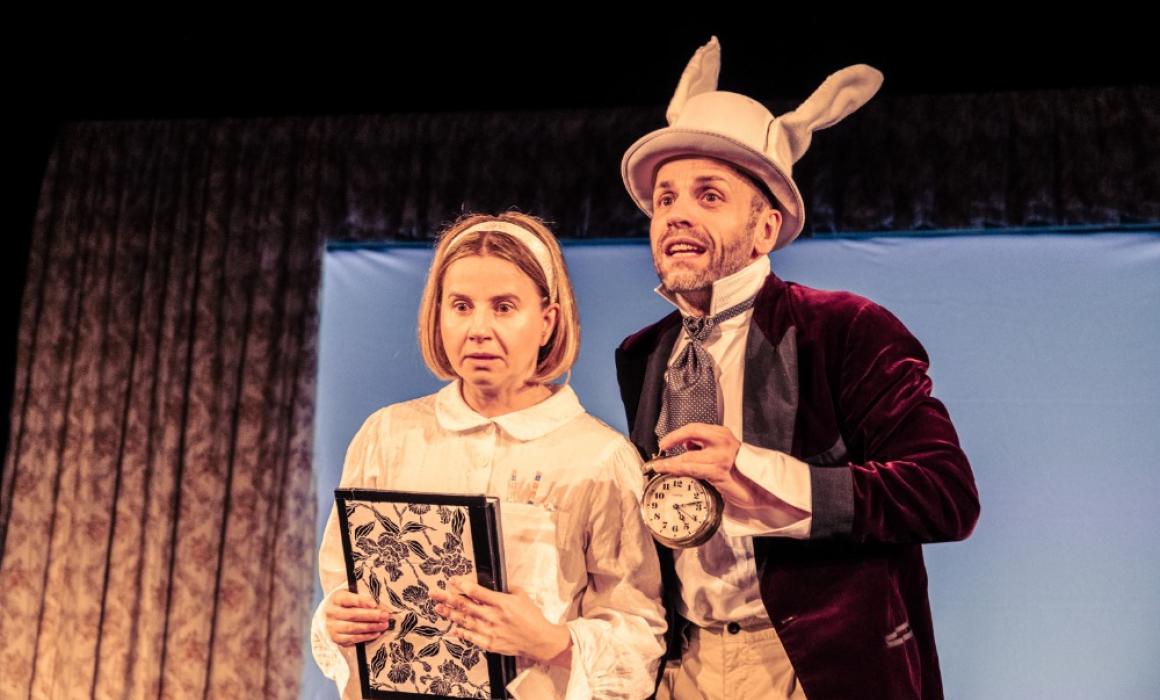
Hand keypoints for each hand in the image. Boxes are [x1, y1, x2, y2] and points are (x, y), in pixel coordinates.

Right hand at [324, 589, 393, 646]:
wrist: (329, 616)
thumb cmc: (346, 603)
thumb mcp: (351, 595)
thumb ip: (363, 598)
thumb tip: (380, 605)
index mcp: (336, 598)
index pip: (348, 599)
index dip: (362, 602)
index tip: (374, 604)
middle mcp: (331, 613)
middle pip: (352, 615)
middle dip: (371, 616)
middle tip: (385, 616)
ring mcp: (332, 627)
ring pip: (353, 628)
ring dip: (371, 627)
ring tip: (384, 625)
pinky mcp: (335, 638)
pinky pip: (352, 639)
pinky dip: (366, 636)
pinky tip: (376, 633)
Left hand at [429, 578, 571, 666]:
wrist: (539, 640)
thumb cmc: (532, 617)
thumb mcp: (522, 596)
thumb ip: (507, 589)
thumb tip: (493, 583)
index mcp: (502, 603)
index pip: (477, 592)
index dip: (462, 585)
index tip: (452, 580)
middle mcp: (494, 617)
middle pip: (466, 606)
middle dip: (448, 598)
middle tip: (435, 593)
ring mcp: (491, 631)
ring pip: (465, 621)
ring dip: (450, 614)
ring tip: (439, 608)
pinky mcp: (490, 644)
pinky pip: (472, 638)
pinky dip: (461, 633)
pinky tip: (453, 629)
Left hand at [655, 423, 768, 509]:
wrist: (761, 489)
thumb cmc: (740, 473)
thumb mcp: (722, 453)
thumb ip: (705, 447)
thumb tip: (686, 445)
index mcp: (723, 435)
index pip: (695, 427)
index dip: (677, 434)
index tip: (665, 442)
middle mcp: (723, 441)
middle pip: (692, 431)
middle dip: (673, 438)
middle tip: (661, 447)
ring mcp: (722, 456)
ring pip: (689, 455)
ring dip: (671, 462)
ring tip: (659, 466)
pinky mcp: (719, 472)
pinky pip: (693, 469)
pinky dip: (679, 469)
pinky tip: (669, 471)